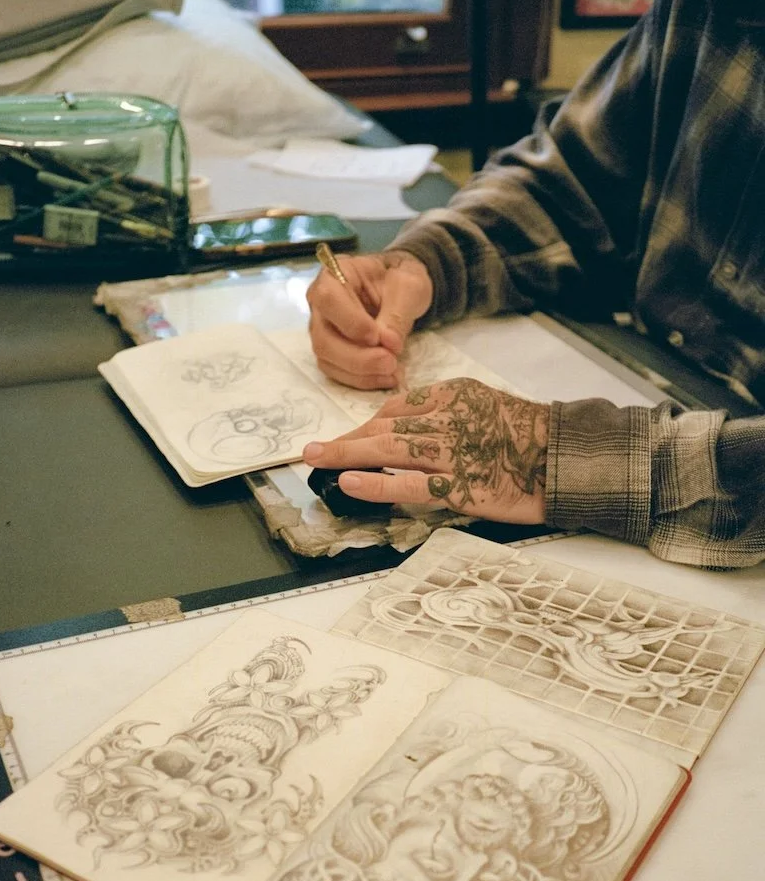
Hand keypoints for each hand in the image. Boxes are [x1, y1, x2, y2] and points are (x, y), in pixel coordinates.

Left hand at [303, 378, 549, 524]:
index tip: (347, 440)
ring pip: (388, 450)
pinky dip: (374, 483)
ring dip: (346, 455)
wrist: (568, 459)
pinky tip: (348, 481)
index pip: (397, 408)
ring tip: (316, 461)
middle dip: (345, 439)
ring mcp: (452, 452)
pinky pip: (408, 483)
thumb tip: (402, 424)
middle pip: (384, 427)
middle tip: (311, 450)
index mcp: (454, 395)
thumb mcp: (485, 406)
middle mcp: (448, 419)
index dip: (366, 426)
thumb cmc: (529, 437)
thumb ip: (445, 412)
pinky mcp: (459, 485)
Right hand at [307, 250, 432, 389]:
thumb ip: (396, 314)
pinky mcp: (331, 352)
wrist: (400, 290)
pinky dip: (363, 380)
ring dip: (361, 373)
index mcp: (335, 275)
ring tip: (394, 372)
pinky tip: (387, 378)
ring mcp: (323, 330)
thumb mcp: (408, 287)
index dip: (351, 323)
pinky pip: (338, 372)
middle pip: (324, 339)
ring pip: (328, 360)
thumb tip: (388, 345)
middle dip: (358, 357)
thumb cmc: (400, 280)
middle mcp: (320, 304)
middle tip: (391, 362)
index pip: (329, 300)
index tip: (379, 337)